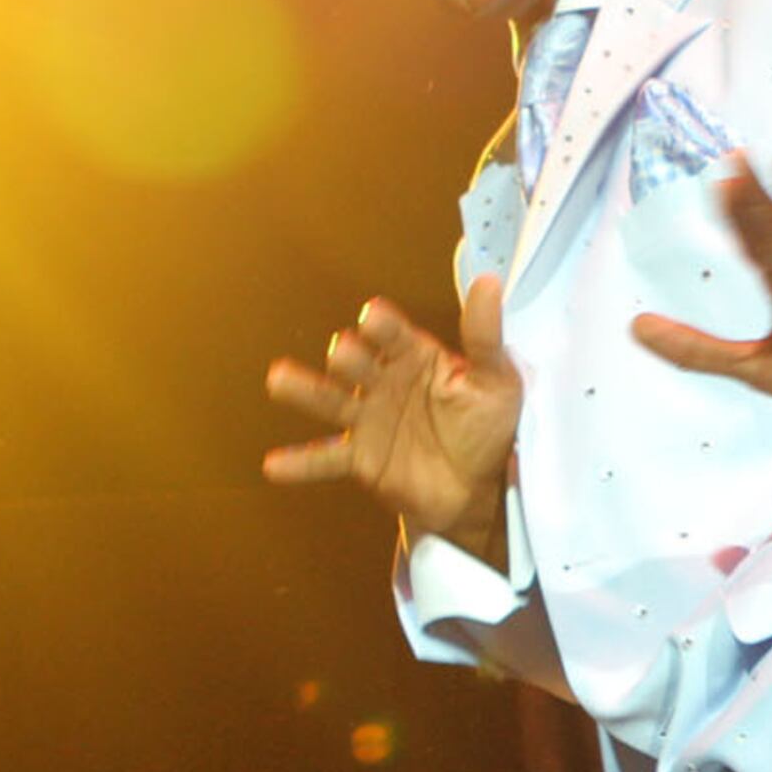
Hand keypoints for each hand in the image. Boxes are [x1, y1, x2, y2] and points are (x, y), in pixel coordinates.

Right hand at [261, 283, 521, 552]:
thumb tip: (488, 282)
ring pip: (329, 401)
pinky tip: (274, 465)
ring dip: (303, 389)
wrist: (480, 489)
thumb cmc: (489, 427)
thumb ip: (485, 337)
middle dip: (348, 356)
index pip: (395, 335)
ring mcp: (368, 420)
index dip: (383, 326)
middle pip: (357, 363)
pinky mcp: (361, 460)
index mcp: (415, 358)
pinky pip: (326, 459)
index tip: (372, 315)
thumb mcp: (496, 381)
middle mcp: (384, 383)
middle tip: (343, 353)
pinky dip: (300, 463)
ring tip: (278, 379)